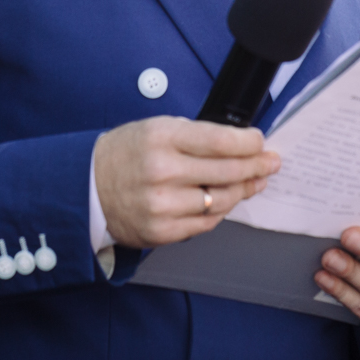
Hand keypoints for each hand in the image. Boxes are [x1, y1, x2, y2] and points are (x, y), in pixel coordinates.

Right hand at [93, 116, 279, 248]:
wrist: (88, 187)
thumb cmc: (125, 154)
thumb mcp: (156, 128)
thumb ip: (195, 135)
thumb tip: (237, 143)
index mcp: (161, 138)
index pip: (220, 141)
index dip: (248, 143)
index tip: (260, 141)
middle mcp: (162, 171)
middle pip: (227, 172)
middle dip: (256, 166)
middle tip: (270, 162)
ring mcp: (162, 205)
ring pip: (220, 201)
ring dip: (243, 190)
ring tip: (254, 181)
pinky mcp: (162, 231)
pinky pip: (205, 223)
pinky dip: (220, 211)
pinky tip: (228, 199)